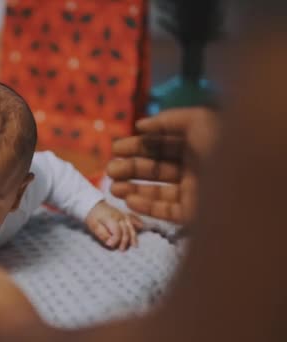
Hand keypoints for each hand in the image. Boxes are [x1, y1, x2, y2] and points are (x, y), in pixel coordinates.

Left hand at [85, 201, 142, 250]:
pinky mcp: (124, 214)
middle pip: (125, 230)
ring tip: (134, 246)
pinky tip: (141, 226)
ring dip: (133, 236)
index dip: (115, 240)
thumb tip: (110, 243)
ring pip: (131, 226)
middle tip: (121, 250)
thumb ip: (102, 235)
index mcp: (110, 219)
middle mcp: (119, 217)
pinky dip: (137, 221)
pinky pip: (133, 217)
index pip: (117, 231)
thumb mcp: (94, 226)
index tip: (110, 245)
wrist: (93, 205)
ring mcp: (123, 215)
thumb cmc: (93, 217)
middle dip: (124, 241)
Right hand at [107, 108, 218, 223]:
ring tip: (113, 187)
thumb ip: (168, 119)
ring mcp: (195, 192)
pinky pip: (167, 211)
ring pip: (158, 190)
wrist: (250, 183)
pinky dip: (146, 206)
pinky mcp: (195, 214)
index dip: (138, 145)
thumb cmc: (226, 146)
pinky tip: (129, 200)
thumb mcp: (199, 121)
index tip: (116, 148)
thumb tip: (141, 126)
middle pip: (156, 168)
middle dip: (131, 167)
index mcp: (198, 144)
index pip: (162, 144)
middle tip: (109, 170)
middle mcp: (195, 167)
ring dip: (133, 188)